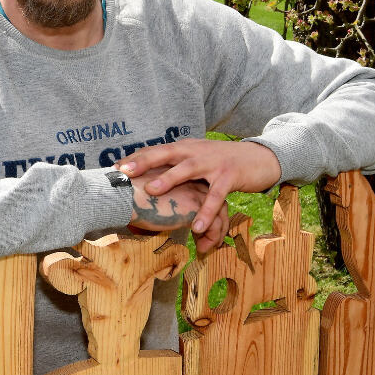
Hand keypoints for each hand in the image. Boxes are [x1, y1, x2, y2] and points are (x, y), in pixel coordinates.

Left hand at [118, 139, 281, 250]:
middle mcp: (195, 152)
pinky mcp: (230, 177)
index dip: (135, 157)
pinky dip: (206, 211)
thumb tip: (148, 182)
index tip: (113, 166)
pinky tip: (197, 226)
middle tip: (123, 171)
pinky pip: (216, 196)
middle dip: (143, 161)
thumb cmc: (221, 163)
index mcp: (184, 148)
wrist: (260, 158)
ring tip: (150, 191)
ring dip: (168, 179)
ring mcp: (213, 163)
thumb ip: (175, 168)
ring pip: (188, 170)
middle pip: (166, 153)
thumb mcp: (196, 161)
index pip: (155, 150)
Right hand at [126, 167, 228, 253]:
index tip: (194, 222)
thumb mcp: (140, 194)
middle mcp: (190, 180)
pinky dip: (212, 239)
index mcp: (179, 174)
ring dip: (217, 231)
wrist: (122, 195)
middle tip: (207, 236)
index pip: (199, 188)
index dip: (200, 206)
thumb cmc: (123, 194)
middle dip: (215, 218)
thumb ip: (149, 200)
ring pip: (220, 212)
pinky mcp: (197, 207)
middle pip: (214, 198)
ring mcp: (196, 192)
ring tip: (207, 247)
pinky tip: (202, 249)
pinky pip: (214, 225)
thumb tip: (141, 216)